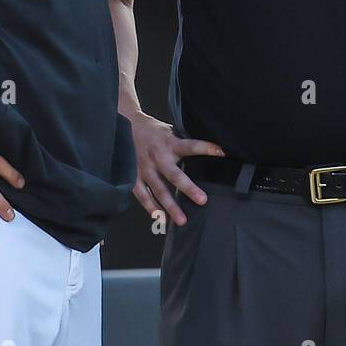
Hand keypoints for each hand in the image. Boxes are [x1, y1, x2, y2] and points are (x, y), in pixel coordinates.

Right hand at [126, 110, 222, 226]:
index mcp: (169, 144)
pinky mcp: (133, 176)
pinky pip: (142, 195)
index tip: (221, 152)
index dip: (205, 148)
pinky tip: (160, 218)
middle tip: (202, 200)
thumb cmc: (152, 131)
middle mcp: (158, 157)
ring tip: (182, 220)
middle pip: (174, 175)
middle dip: (189, 188)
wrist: (124, 125)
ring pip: (159, 190)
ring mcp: (144, 168)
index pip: (190, 146)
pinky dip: (151, 207)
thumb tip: (208, 149)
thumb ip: (182, 142)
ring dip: (170, 206)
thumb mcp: (169, 131)